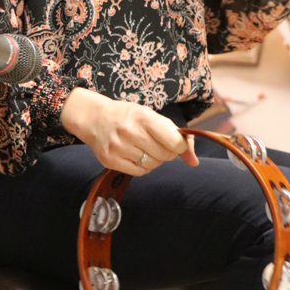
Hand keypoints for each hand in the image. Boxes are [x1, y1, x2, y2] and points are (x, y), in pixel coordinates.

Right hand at [60, 89, 198, 174]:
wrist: (95, 118)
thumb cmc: (128, 116)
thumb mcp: (151, 117)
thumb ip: (175, 135)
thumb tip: (194, 161)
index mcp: (144, 117)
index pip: (174, 142)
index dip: (179, 146)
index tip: (175, 144)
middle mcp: (130, 132)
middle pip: (164, 155)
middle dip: (166, 153)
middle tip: (157, 144)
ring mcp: (118, 147)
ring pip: (152, 165)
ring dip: (154, 160)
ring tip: (144, 148)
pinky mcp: (110, 160)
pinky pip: (139, 172)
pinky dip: (142, 167)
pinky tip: (136, 155)